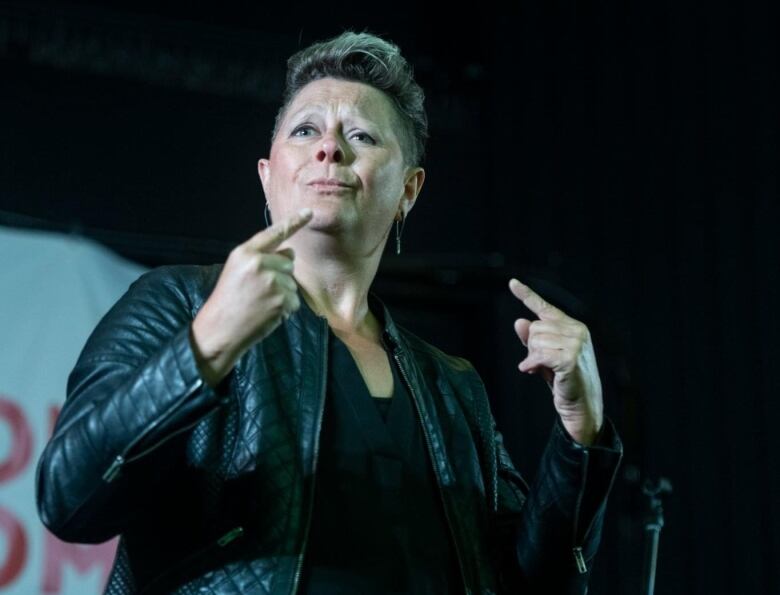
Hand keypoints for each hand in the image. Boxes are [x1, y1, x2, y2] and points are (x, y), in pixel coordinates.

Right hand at [191, 208, 312, 385]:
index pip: (274, 233)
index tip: (309, 212)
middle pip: (288, 261)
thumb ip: (261, 258)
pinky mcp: (281, 300)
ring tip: (260, 303)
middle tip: (259, 290)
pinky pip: (294, 301)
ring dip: (282, 294)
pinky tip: (267, 313)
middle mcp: (259, 263)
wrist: (220, 329)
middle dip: (280, 274)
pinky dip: (285, 309)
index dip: (293, 222)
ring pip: (292, 282)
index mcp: (245, 253)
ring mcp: (272, 282)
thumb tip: (290, 254)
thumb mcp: (236, 270)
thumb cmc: (228, 299)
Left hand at [508, 278, 603, 444]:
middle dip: (531, 347)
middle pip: (535, 327)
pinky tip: (533, 372)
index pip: (545, 308)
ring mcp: (576, 344)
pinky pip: (539, 354)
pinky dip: (532, 364)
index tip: (511, 282)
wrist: (581, 408)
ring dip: (533, 358)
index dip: (527, 295)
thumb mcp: (545, 357)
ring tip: (543, 370)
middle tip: (539, 364)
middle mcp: (577, 330)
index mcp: (573, 327)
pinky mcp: (570, 358)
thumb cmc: (564, 381)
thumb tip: (520, 321)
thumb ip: (533, 340)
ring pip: (535, 340)